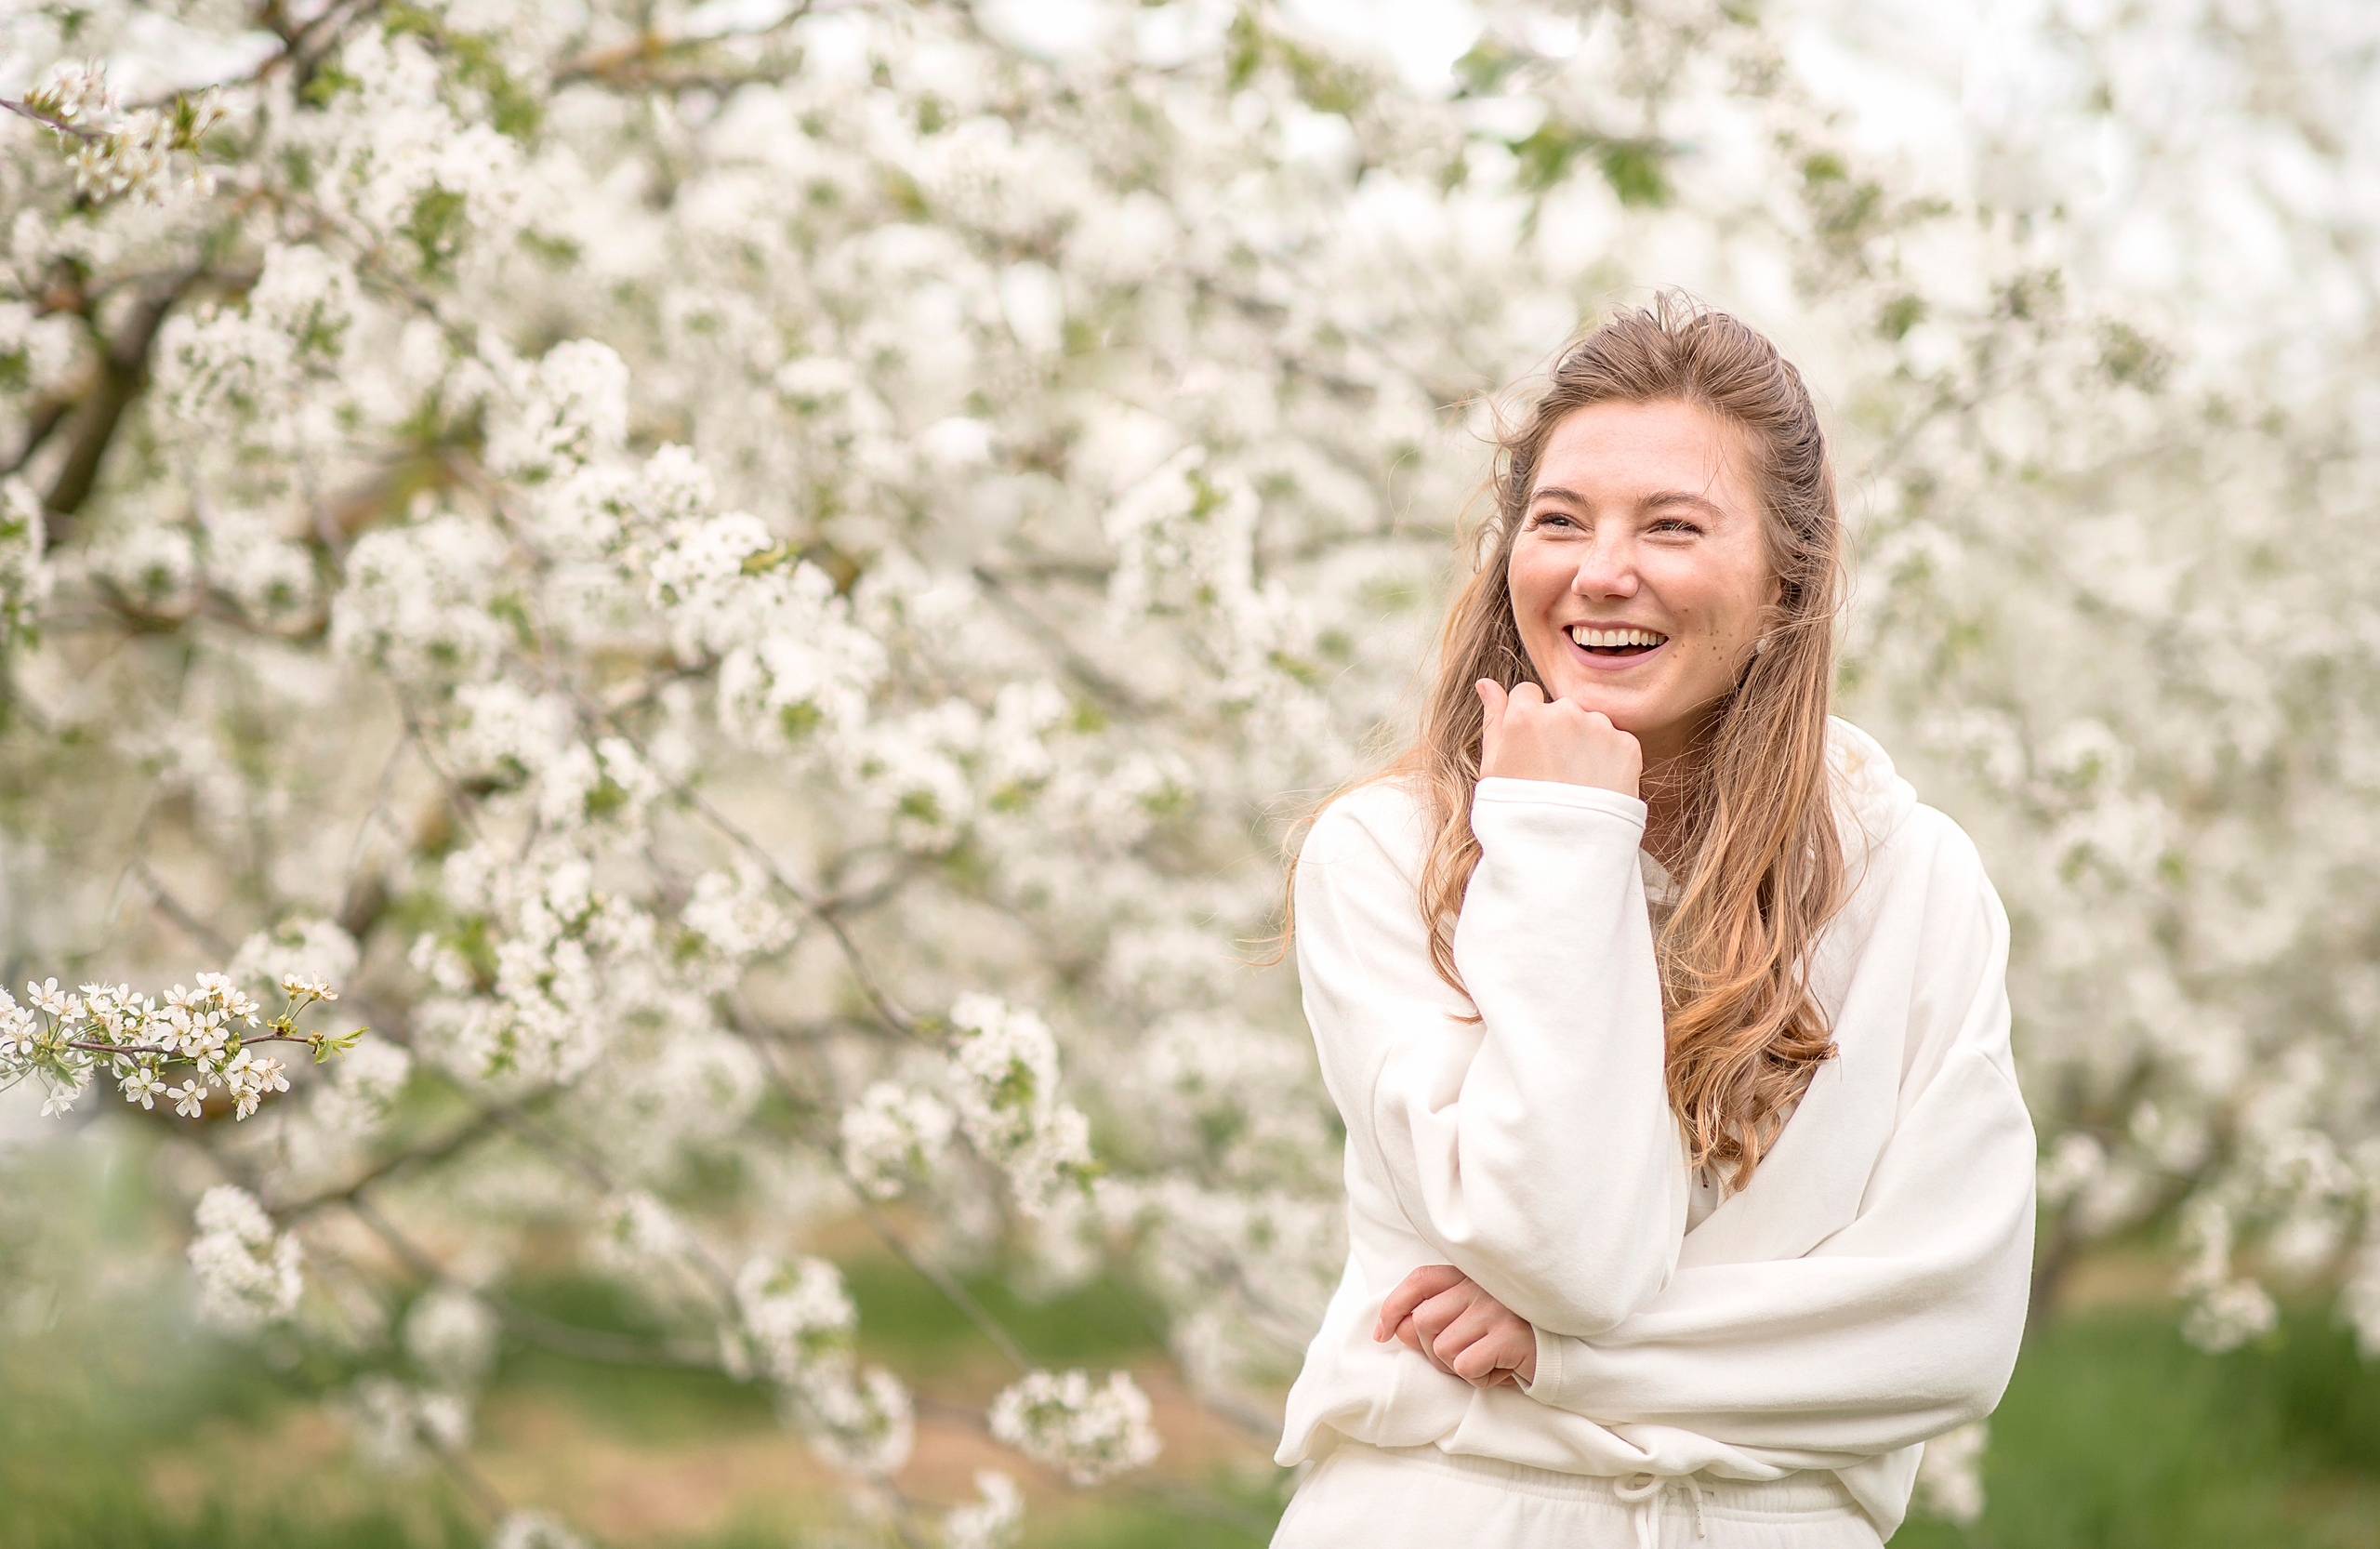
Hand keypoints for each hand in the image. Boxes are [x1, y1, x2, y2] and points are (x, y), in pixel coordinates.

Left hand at [1374, 1264, 1538, 1387]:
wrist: (1567, 1354)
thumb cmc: (1510, 1341)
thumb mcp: (1470, 1326)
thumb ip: (1435, 1321)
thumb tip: (1397, 1329)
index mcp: (1469, 1277)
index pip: (1419, 1280)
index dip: (1393, 1306)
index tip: (1381, 1333)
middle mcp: (1481, 1286)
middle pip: (1424, 1322)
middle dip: (1433, 1352)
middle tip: (1465, 1359)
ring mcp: (1496, 1308)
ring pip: (1442, 1349)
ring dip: (1459, 1369)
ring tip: (1487, 1362)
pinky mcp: (1510, 1334)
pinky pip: (1466, 1367)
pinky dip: (1481, 1379)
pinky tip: (1503, 1370)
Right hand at [1476, 681, 1641, 797]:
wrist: (1563, 853)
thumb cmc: (1517, 812)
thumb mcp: (1492, 767)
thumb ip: (1492, 719)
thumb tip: (1486, 683)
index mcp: (1525, 716)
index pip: (1526, 693)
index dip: (1526, 719)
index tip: (1529, 745)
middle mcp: (1564, 713)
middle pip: (1561, 708)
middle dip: (1558, 730)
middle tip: (1553, 770)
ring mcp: (1599, 728)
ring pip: (1590, 724)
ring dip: (1585, 743)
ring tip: (1576, 782)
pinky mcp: (1627, 746)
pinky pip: (1616, 742)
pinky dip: (1608, 759)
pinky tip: (1596, 786)